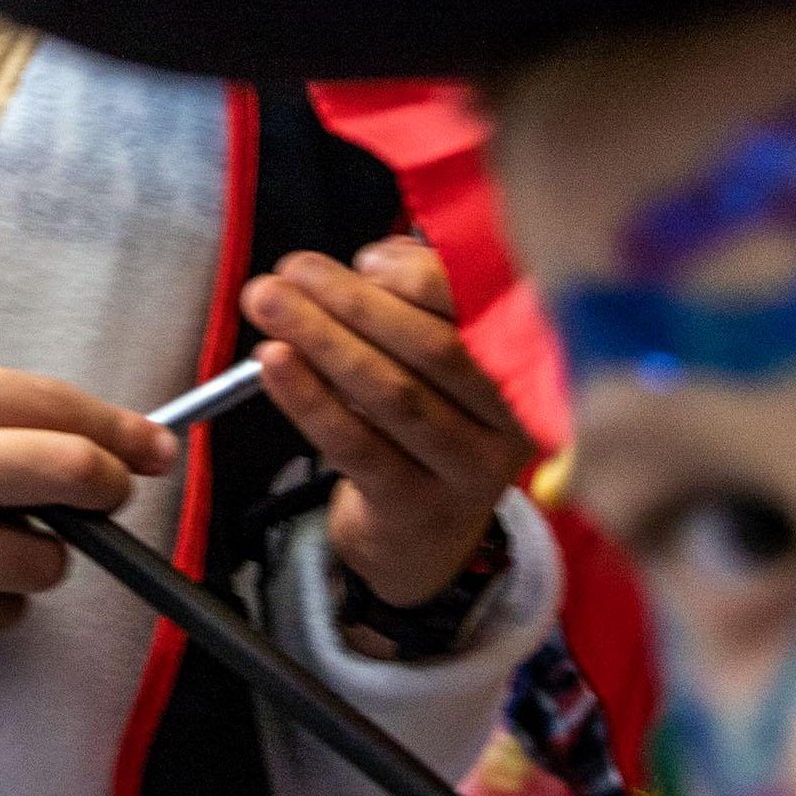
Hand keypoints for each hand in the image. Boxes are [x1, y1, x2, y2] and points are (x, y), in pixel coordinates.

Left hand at [242, 239, 536, 609]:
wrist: (423, 536)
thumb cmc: (426, 419)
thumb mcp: (436, 356)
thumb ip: (420, 297)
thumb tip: (376, 261)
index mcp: (527, 364)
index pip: (483, 311)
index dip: (423, 279)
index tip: (364, 259)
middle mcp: (512, 419)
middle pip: (436, 349)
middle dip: (355, 302)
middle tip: (290, 271)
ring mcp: (469, 470)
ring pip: (394, 395)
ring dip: (324, 341)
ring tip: (268, 303)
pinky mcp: (417, 507)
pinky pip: (356, 445)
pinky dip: (309, 398)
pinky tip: (273, 362)